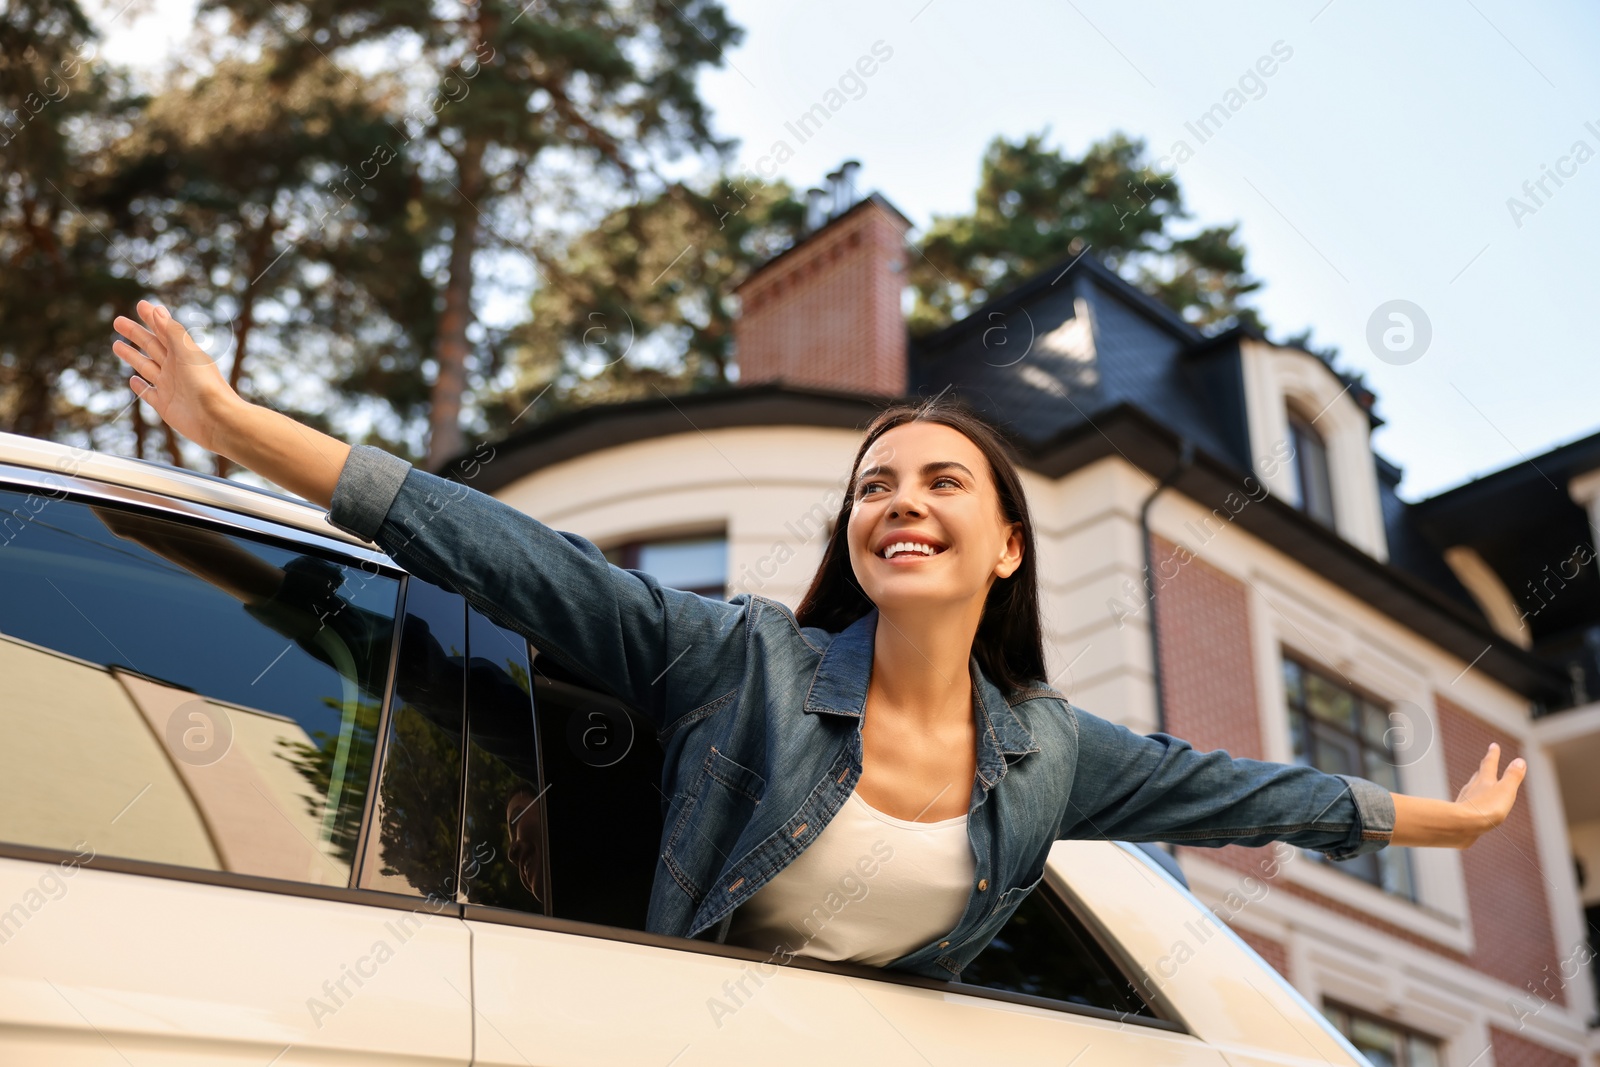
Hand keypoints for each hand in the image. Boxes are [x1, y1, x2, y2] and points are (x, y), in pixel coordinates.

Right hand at [112, 300, 241, 453]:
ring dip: (132, 356)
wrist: (216, 420)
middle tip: (117, 321)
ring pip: (145, 367)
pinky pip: (149, 393)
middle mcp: (176, 368)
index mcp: (184, 353)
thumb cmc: (205, 384)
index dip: (152, 318)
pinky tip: (132, 379)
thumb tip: (157, 309)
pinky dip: (140, 387)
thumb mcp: (188, 353)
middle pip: (151, 346)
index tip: (141, 304)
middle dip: (135, 333)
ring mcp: (169, 386)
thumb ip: (172, 332)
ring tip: (116, 345)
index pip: (164, 330)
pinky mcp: (164, 405)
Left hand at [1452, 742, 1525, 844]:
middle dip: (1484, 768)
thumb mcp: (1505, 790)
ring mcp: (1465, 801)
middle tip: (1486, 762)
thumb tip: (1520, 761)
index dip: (1493, 754)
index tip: (1494, 745)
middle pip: (1479, 775)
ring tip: (1478, 784)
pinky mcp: (1460, 814)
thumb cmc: (1485, 808)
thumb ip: (1512, 776)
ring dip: (1477, 785)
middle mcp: (1472, 788)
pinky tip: (1471, 808)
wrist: (1462, 826)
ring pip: (1471, 789)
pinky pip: (1468, 805)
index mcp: (1484, 781)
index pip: (1489, 763)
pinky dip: (1472, 802)